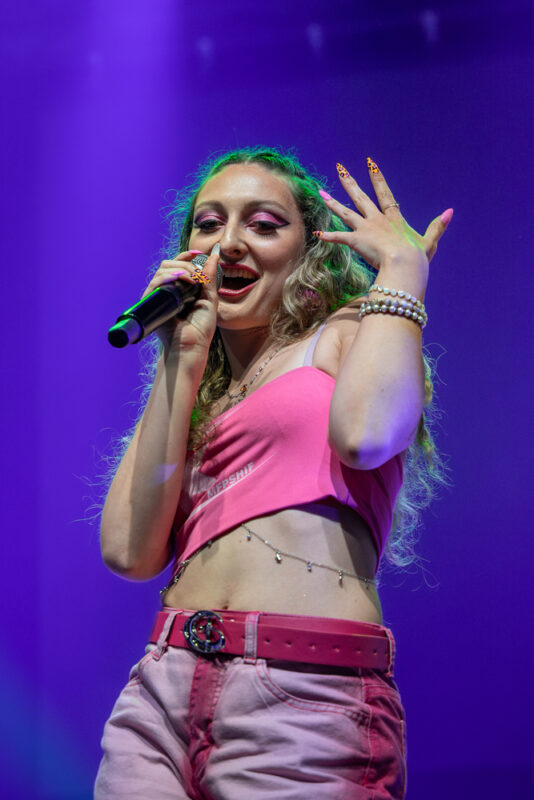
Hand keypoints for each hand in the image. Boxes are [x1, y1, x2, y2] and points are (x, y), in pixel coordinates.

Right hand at [141, 247, 219, 354]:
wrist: (191, 346)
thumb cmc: (200, 328)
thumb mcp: (209, 299)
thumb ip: (209, 278)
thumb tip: (214, 255)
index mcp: (180, 289)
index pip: (178, 266)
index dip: (186, 256)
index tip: (199, 253)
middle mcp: (167, 291)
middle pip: (168, 265)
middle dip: (184, 264)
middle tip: (197, 275)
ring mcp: (158, 297)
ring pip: (161, 271)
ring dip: (178, 269)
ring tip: (192, 279)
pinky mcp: (150, 303)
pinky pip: (154, 284)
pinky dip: (166, 277)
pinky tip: (179, 278)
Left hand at [316, 159, 452, 294]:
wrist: (405, 264)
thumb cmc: (417, 257)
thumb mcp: (430, 241)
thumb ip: (437, 226)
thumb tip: (450, 212)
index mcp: (394, 219)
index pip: (384, 194)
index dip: (377, 179)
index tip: (370, 164)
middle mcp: (378, 220)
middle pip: (361, 197)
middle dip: (349, 182)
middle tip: (340, 168)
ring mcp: (366, 229)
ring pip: (346, 212)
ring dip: (332, 202)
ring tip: (321, 192)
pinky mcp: (357, 241)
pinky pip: (339, 238)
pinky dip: (329, 236)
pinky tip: (318, 233)